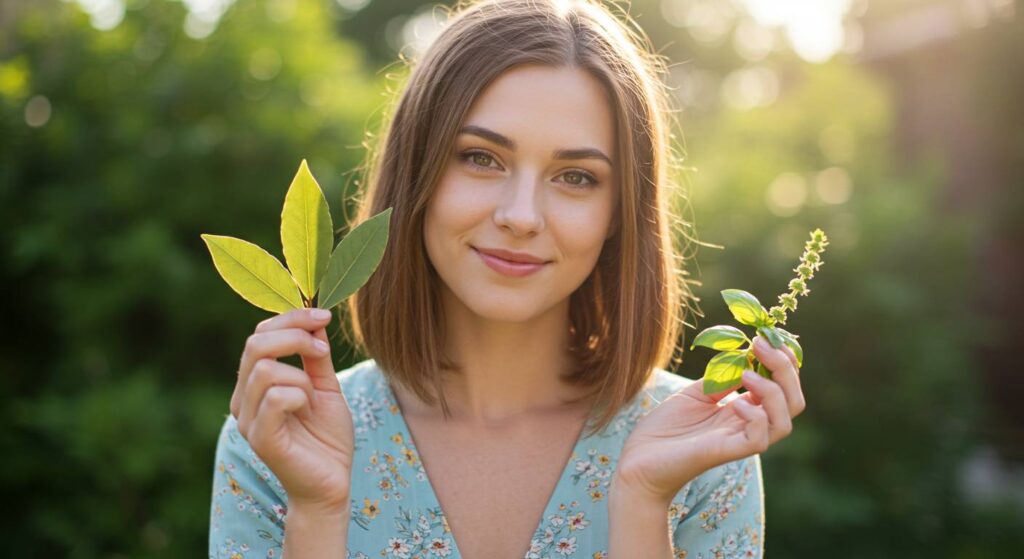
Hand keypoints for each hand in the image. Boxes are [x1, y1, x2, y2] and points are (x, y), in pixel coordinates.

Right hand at [231, 307, 354, 511]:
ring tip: (314, 397)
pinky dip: (299, 395)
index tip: (324, 316)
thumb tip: (315, 319)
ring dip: (301, 376)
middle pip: (255, 344)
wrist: (332, 483)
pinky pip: (274, 397)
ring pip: (265, 369)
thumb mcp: (326, 387)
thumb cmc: (327, 438)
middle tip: (323, 351)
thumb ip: (316, 356)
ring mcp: (247, 420)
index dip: (292, 318)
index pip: (259, 334)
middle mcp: (243, 399)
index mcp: (254, 384)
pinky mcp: (260, 438)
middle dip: (295, 336)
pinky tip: (308, 409)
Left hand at [615, 336, 805, 504]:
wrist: (639, 458)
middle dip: (785, 369)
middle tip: (760, 344)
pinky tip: (735, 403)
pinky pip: (759, 440)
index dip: (784, 361)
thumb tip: (745, 354)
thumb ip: (723, 376)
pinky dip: (754, 417)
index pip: (783, 387)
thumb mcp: (697, 392)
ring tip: (746, 373)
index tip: (765, 337)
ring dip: (772, 392)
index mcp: (746, 410)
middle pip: (794, 402)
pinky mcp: (726, 453)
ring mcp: (739, 440)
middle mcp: (749, 425)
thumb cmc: (665, 428)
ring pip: (784, 422)